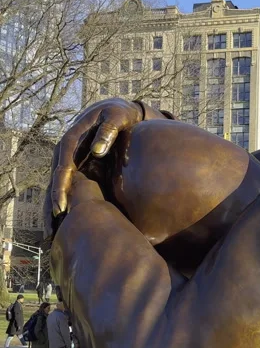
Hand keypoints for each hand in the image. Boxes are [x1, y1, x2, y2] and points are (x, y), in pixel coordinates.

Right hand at [44, 99, 142, 237]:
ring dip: (52, 210)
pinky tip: (63, 226)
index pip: (63, 166)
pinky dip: (64, 205)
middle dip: (52, 205)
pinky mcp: (77, 169)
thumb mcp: (117, 116)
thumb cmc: (120, 114)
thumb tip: (97, 151)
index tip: (62, 207)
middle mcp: (66, 152)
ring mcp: (70, 161)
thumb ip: (109, 131)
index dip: (61, 187)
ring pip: (56, 187)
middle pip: (55, 181)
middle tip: (52, 229)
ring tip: (51, 236)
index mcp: (72, 140)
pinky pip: (67, 189)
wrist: (119, 112)